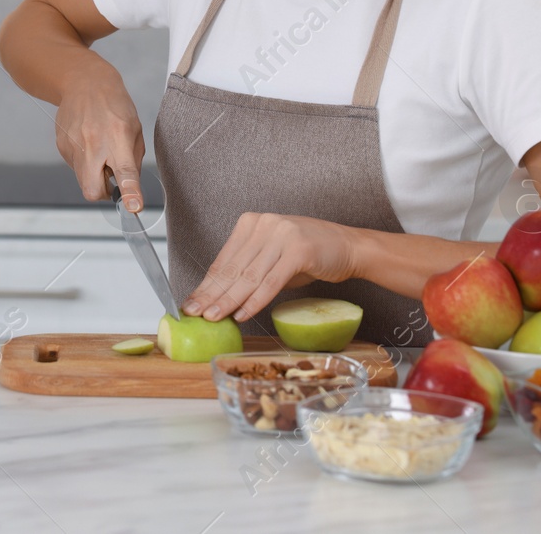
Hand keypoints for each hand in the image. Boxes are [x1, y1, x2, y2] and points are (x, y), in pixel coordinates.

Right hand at [54, 69, 145, 210]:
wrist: (83, 83)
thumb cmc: (114, 105)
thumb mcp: (134, 128)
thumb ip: (133, 160)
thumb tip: (130, 189)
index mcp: (118, 137)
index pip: (125, 171)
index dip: (130, 192)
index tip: (133, 206)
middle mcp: (94, 144)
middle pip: (93, 190)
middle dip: (103, 194)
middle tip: (110, 180)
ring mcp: (74, 146)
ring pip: (83, 180)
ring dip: (93, 174)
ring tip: (99, 148)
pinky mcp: (61, 147)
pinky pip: (75, 167)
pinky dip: (84, 162)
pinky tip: (87, 142)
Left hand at [180, 212, 358, 323]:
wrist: (348, 247)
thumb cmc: (308, 255)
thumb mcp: (272, 258)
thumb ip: (249, 271)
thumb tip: (219, 298)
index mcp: (251, 223)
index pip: (223, 259)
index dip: (206, 284)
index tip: (191, 303)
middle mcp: (263, 224)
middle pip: (232, 268)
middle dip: (211, 294)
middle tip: (195, 314)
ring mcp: (281, 234)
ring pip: (248, 276)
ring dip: (229, 300)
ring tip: (214, 317)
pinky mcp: (298, 250)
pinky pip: (270, 281)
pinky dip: (255, 300)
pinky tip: (243, 314)